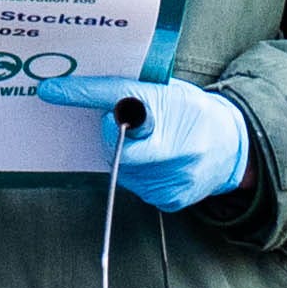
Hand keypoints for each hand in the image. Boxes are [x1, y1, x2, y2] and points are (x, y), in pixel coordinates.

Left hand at [34, 74, 249, 210]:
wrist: (234, 146)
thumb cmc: (195, 112)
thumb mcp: (168, 91)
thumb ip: (133, 94)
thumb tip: (80, 87)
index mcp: (173, 109)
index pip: (118, 98)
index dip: (83, 94)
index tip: (52, 90)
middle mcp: (176, 147)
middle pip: (115, 146)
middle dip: (115, 136)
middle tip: (132, 127)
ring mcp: (173, 179)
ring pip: (122, 170)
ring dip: (127, 158)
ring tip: (156, 146)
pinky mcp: (170, 199)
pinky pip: (136, 186)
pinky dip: (140, 175)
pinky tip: (161, 164)